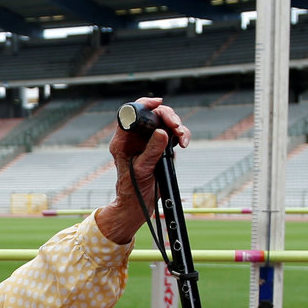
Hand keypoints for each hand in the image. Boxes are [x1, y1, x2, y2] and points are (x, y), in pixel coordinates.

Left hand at [96, 97, 190, 243]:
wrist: (138, 204)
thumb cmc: (132, 190)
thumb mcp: (141, 170)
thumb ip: (151, 151)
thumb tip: (162, 133)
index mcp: (123, 140)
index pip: (131, 114)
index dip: (145, 104)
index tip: (158, 103)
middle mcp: (135, 138)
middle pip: (152, 115)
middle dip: (168, 117)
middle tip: (176, 126)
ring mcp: (148, 142)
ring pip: (165, 123)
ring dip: (177, 126)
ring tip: (182, 137)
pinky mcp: (159, 147)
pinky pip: (172, 135)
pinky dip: (181, 135)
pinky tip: (184, 143)